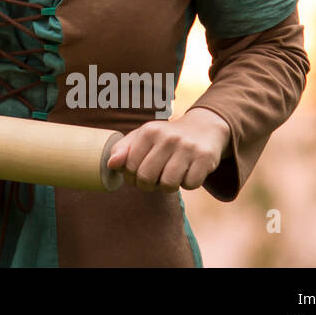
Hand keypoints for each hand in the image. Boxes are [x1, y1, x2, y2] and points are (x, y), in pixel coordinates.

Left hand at [105, 107, 230, 192]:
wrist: (204, 128)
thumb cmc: (166, 138)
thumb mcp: (143, 137)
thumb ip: (123, 150)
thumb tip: (110, 164)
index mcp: (148, 131)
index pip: (130, 166)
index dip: (132, 177)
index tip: (138, 175)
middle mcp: (167, 137)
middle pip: (147, 177)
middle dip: (148, 185)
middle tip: (154, 180)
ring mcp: (187, 147)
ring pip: (169, 184)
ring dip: (168, 187)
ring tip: (171, 176)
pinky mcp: (205, 157)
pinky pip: (190, 184)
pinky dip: (188, 184)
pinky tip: (188, 172)